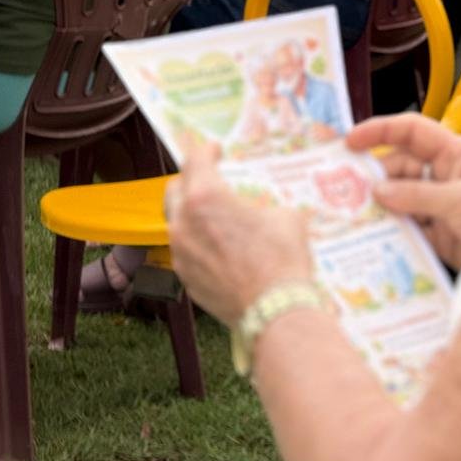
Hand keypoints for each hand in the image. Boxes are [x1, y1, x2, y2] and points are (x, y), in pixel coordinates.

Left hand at [167, 141, 314, 325]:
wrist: (274, 309)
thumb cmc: (281, 259)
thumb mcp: (284, 217)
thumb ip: (263, 205)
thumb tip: (263, 210)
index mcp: (206, 197)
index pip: (195, 160)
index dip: (206, 150)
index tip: (215, 151)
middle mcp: (184, 222)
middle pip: (175, 188)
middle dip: (191, 180)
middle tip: (209, 181)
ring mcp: (180, 251)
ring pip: (176, 221)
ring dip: (192, 214)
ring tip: (215, 218)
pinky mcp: (184, 276)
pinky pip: (185, 250)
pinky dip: (197, 242)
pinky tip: (219, 248)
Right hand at [347, 115, 460, 269]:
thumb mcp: (460, 200)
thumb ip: (418, 195)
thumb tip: (378, 191)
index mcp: (455, 154)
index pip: (413, 132)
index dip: (381, 131)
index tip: (352, 141)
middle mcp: (444, 175)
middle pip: (400, 167)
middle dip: (377, 176)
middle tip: (349, 190)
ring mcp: (439, 204)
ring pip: (400, 198)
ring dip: (381, 205)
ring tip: (356, 214)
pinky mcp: (437, 233)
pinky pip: (407, 226)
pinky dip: (391, 229)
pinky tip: (374, 234)